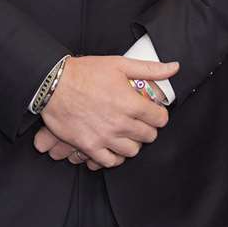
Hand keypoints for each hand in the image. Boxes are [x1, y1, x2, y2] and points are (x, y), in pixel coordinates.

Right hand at [40, 56, 178, 168]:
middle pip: (148, 136)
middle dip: (147, 128)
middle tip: (139, 122)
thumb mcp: (120, 64)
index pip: (160, 119)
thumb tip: (174, 68)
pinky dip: (115, 156)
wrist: (53, 84)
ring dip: (132, 143)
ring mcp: (105, 137)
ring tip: (126, 134)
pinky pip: (110, 162)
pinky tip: (113, 146)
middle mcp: (121, 123)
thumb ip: (150, 69)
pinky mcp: (89, 146)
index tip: (153, 112)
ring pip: (132, 151)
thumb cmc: (85, 72)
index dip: (158, 114)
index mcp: (131, 103)